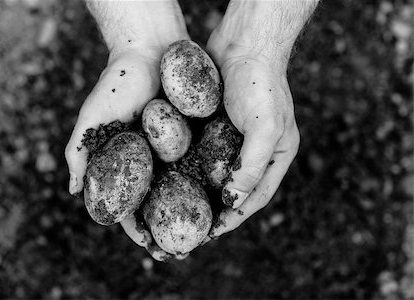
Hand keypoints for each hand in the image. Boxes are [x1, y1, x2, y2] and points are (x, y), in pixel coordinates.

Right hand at [65, 0, 188, 260]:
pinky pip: (202, 161)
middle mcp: (151, 161)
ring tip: (206, 231)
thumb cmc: (116, 83)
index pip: (130, 203)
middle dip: (169, 226)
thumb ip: (78, 152)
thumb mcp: (92, 118)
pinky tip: (219, 196)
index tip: (148, 243)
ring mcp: (173, 150)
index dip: (137, 225)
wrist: (148, 51)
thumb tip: (74, 191)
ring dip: (192, 210)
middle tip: (182, 249)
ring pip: (183, 186)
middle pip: (160, 201)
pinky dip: (208, 180)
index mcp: (126, 163)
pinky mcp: (194, 136)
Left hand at [203, 0, 317, 240]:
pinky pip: (202, 153)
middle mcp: (255, 150)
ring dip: (201, 192)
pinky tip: (172, 178)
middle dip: (216, 210)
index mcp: (276, 155)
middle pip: (234, 190)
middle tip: (193, 229)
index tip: (213, 233)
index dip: (236, 217)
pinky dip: (190, 168)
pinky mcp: (214, 126)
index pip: (256, 196)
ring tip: (179, 210)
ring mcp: (233, 138)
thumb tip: (234, 202)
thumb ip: (252, 166)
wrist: (242, 43)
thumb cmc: (260, 83)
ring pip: (216, 174)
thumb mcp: (265, 127)